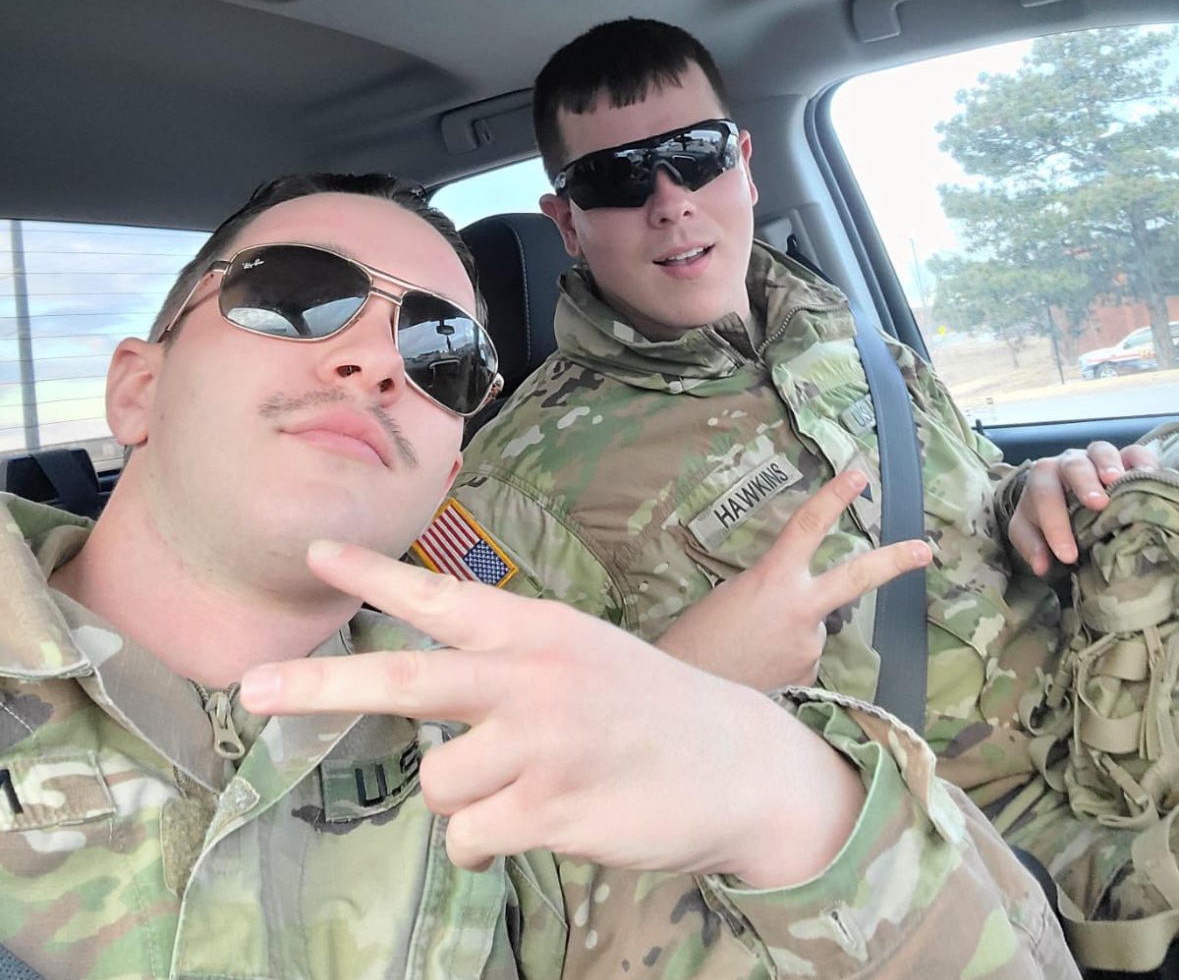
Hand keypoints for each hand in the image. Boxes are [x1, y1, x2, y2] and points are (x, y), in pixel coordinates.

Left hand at [239, 540, 863, 884]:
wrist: (740, 762)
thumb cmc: (648, 708)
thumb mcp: (580, 654)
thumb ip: (507, 663)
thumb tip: (425, 703)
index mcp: (537, 628)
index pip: (441, 597)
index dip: (373, 576)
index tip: (313, 552)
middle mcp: (533, 675)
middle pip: (405, 679)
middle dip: (320, 685)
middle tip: (254, 688)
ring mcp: (544, 741)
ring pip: (439, 783)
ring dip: (467, 797)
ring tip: (528, 785)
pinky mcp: (554, 806)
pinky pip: (471, 837)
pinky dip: (489, 842)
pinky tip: (544, 820)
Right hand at [658, 469, 930, 689]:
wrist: (689, 700)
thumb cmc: (696, 640)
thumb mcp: (730, 598)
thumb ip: (772, 592)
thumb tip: (794, 608)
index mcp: (773, 580)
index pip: (808, 527)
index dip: (833, 497)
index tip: (858, 474)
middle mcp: (802, 612)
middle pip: (858, 577)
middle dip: (895, 560)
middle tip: (926, 549)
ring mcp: (810, 648)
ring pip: (813, 631)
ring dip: (789, 637)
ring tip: (749, 653)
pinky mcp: (810, 679)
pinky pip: (803, 662)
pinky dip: (784, 663)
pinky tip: (757, 673)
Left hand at [1007, 440, 1159, 574]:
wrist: (1066, 492)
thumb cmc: (1049, 513)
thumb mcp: (1031, 529)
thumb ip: (1031, 545)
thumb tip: (1041, 566)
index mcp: (1044, 478)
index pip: (1044, 495)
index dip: (1054, 525)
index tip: (1068, 555)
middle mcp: (1069, 463)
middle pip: (1073, 465)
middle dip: (1083, 483)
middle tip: (1097, 504)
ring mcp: (1097, 458)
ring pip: (1101, 452)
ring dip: (1109, 464)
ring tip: (1118, 481)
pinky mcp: (1125, 459)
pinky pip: (1134, 453)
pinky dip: (1141, 461)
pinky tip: (1147, 475)